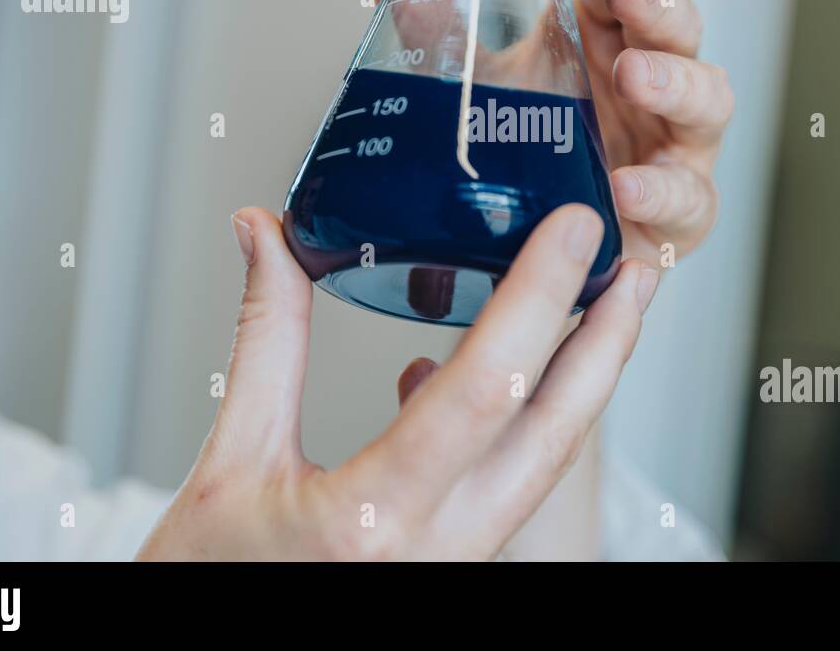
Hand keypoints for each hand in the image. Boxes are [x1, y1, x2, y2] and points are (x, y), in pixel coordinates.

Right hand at [137, 204, 657, 560]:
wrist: (208, 650)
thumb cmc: (206, 582)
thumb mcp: (226, 462)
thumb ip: (264, 340)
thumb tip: (267, 234)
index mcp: (373, 516)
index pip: (485, 387)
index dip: (538, 298)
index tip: (570, 231)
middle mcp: (436, 546)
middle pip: (554, 433)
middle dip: (606, 342)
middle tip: (634, 265)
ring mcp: (456, 561)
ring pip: (545, 461)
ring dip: (584, 380)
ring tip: (603, 305)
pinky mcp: (456, 560)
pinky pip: (513, 482)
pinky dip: (532, 418)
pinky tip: (508, 369)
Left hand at [369, 0, 732, 267]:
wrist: (548, 248)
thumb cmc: (535, 154)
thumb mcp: (483, 88)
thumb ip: (441, 36)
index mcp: (609, 36)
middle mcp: (654, 79)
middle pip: (678, 25)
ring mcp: (676, 143)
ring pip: (706, 97)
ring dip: (674, 79)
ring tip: (633, 73)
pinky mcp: (682, 212)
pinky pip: (688, 199)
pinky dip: (660, 192)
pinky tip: (626, 186)